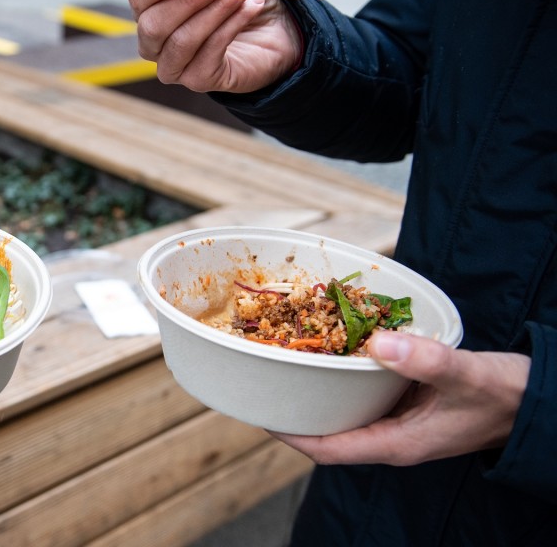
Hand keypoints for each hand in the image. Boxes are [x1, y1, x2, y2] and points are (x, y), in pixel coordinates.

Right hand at [128, 0, 301, 92]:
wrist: (271, 32)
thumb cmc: (238, 0)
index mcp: (150, 10)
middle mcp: (154, 42)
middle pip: (152, 25)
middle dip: (188, 0)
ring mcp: (173, 65)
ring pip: (181, 41)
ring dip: (215, 12)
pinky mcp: (198, 80)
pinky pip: (210, 52)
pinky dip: (233, 25)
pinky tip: (251, 7)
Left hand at [270, 331, 530, 465]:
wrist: (539, 399)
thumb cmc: (506, 395)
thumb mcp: (466, 376)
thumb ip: (426, 361)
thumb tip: (379, 342)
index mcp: (396, 443)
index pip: (329, 449)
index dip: (292, 435)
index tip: (262, 414)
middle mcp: (391, 436)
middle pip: (329, 430)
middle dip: (297, 409)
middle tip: (267, 378)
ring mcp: (399, 421)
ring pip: (346, 410)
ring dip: (320, 389)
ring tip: (290, 359)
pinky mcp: (407, 403)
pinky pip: (367, 393)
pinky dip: (348, 373)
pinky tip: (337, 347)